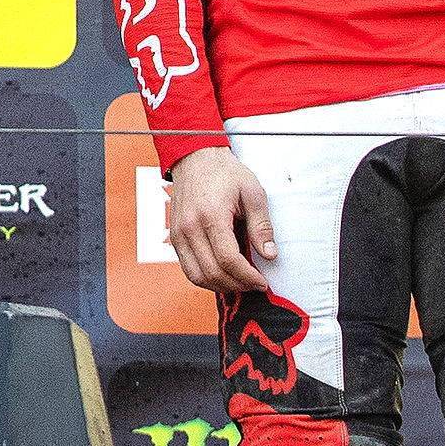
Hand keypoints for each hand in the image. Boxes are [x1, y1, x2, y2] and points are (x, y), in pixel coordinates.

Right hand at [164, 147, 279, 293]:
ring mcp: (179, 234)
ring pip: (197, 276)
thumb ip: (261, 226)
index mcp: (210, 215)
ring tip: (240, 283)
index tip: (262, 281)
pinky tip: (223, 275)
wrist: (195, 159)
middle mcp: (189, 227)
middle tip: (254, 284)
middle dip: (237, 284)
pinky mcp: (175, 237)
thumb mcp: (252, 193)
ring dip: (220, 286)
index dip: (248, 276)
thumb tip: (269, 254)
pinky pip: (188, 268)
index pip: (228, 259)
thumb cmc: (223, 172)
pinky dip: (206, 278)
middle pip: (212, 272)